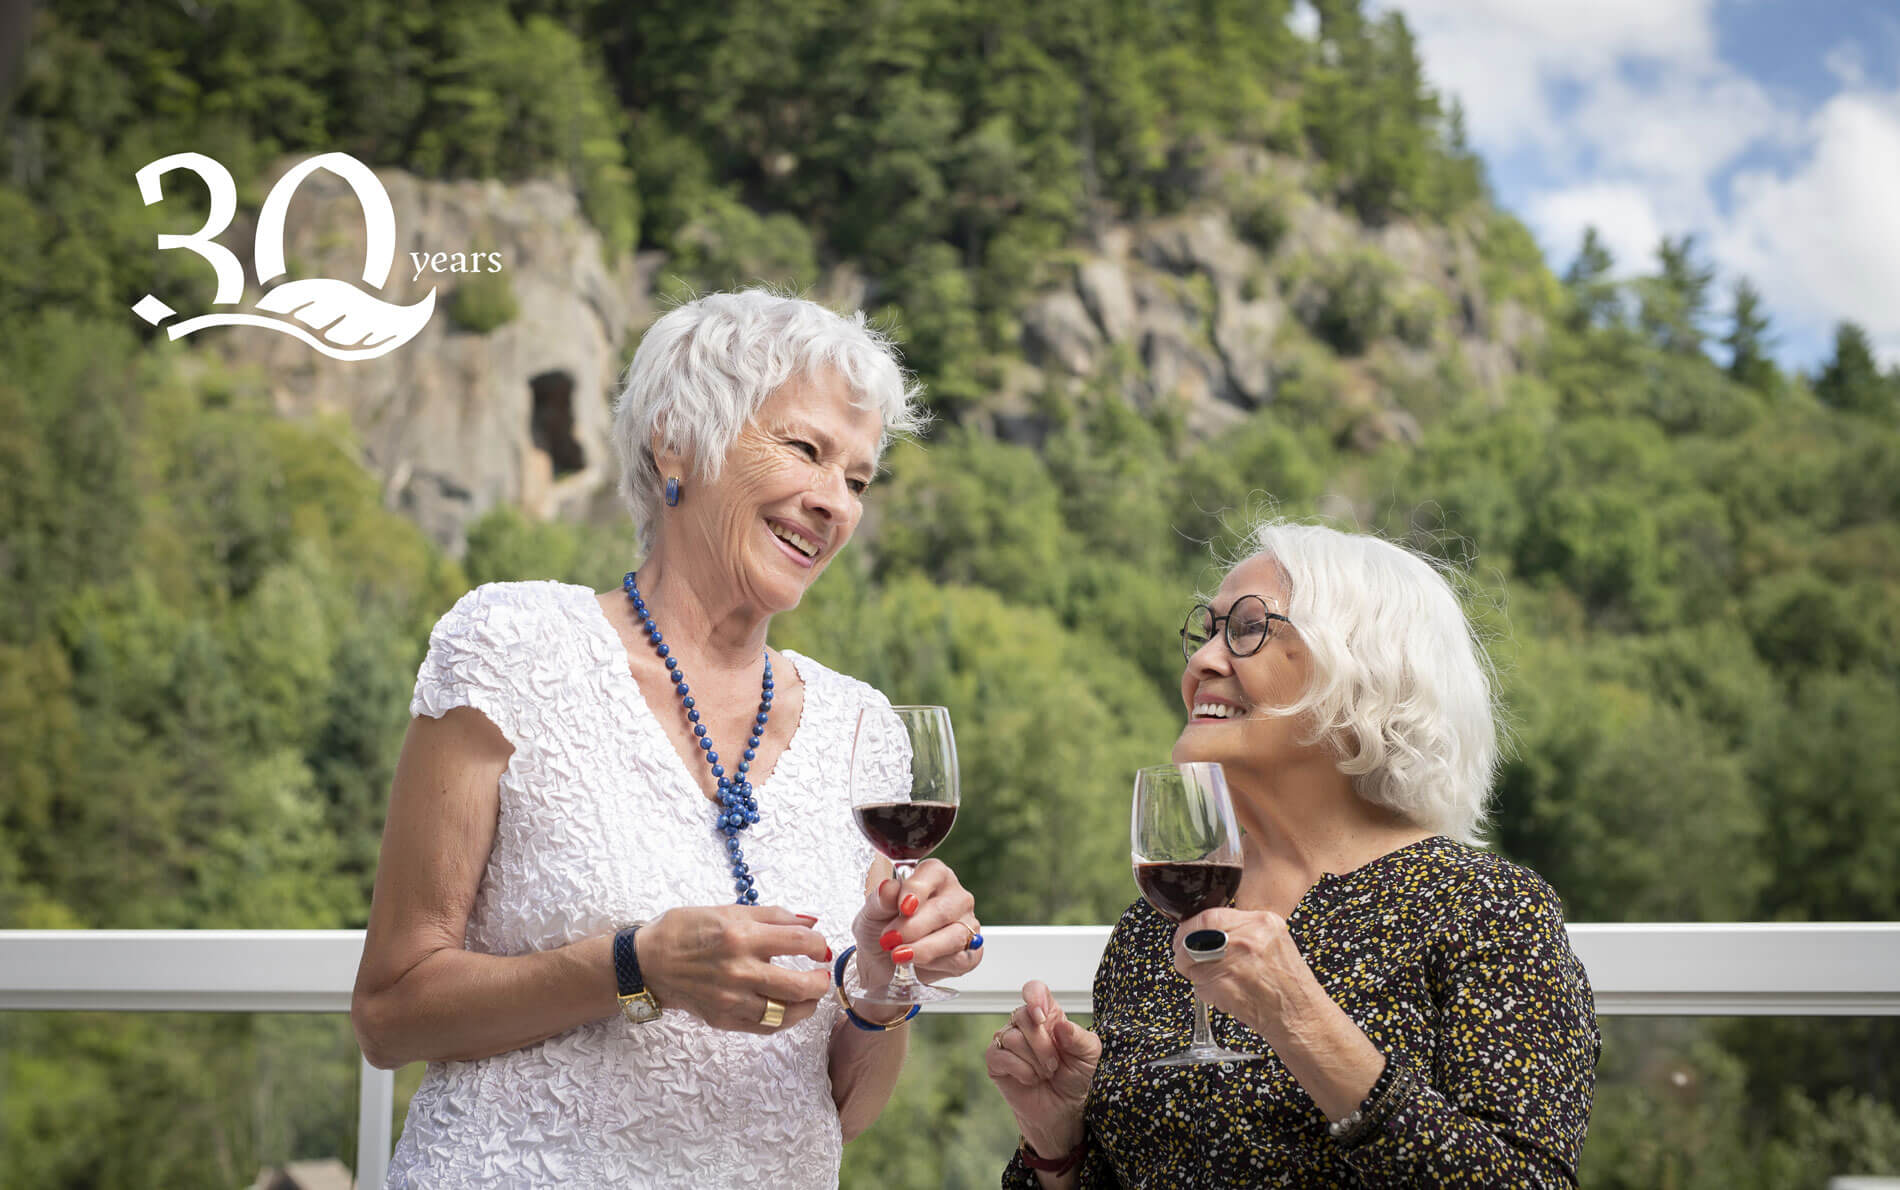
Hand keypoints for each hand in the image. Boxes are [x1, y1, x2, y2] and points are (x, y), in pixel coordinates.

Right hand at [636, 905, 831, 1033]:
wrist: (648, 962)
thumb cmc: (685, 930)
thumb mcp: (729, 910)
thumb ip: (773, 916)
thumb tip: (810, 921)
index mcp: (742, 936)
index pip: (800, 942)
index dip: (818, 944)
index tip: (818, 947)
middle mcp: (740, 971)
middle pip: (801, 985)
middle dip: (821, 981)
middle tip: (822, 974)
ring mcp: (733, 999)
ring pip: (787, 1012)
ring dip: (808, 1004)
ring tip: (810, 994)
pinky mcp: (725, 1019)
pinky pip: (766, 1027)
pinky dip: (785, 1020)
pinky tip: (789, 1009)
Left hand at [850, 857, 982, 988]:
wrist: (881, 963)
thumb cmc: (881, 928)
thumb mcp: (872, 912)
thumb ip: (880, 900)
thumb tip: (888, 888)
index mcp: (934, 876)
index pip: (933, 873)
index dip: (917, 890)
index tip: (903, 907)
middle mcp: (956, 897)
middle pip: (944, 909)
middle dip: (914, 927)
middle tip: (890, 939)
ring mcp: (967, 924)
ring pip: (954, 936)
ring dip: (923, 948)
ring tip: (898, 955)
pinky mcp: (971, 953)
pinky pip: (960, 960)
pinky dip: (934, 965)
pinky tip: (916, 965)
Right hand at [985, 980, 1100, 1156]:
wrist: (1063, 1110)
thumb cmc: (1075, 1077)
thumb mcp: (1089, 1056)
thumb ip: (1079, 1037)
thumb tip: (1062, 1026)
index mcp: (1048, 1015)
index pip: (1034, 990)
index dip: (1034, 996)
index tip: (1042, 1014)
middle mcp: (1024, 1024)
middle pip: (1023, 1015)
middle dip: (1043, 1044)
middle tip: (1054, 1064)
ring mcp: (1007, 1042)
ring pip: (1013, 1038)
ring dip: (1035, 1061)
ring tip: (1044, 1073)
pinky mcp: (996, 1061)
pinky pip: (1001, 1056)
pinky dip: (1022, 1071)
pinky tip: (1031, 1079)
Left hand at [1170, 907, 1324, 1040]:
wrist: (1300, 1016)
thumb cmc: (1289, 985)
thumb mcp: (1274, 942)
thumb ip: (1244, 931)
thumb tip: (1206, 931)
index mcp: (1262, 922)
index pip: (1209, 915)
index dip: (1190, 929)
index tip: (1186, 937)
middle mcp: (1249, 937)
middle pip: (1194, 935)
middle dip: (1183, 949)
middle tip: (1185, 959)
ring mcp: (1236, 961)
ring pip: (1193, 961)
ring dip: (1195, 974)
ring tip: (1215, 982)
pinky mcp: (1226, 985)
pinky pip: (1200, 984)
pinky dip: (1205, 992)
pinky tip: (1224, 996)